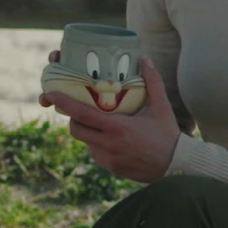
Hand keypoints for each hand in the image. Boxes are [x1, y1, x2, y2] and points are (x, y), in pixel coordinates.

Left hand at [43, 62, 181, 182]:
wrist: (176, 167)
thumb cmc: (168, 135)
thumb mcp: (161, 107)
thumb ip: (153, 82)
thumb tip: (145, 59)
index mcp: (117, 127)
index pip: (82, 113)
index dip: (64, 103)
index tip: (51, 94)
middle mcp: (108, 144)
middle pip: (76, 129)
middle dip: (74, 118)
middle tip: (82, 109)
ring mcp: (108, 159)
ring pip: (86, 142)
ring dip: (88, 131)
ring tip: (102, 123)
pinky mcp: (110, 168)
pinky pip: (96, 153)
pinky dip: (99, 145)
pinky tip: (113, 139)